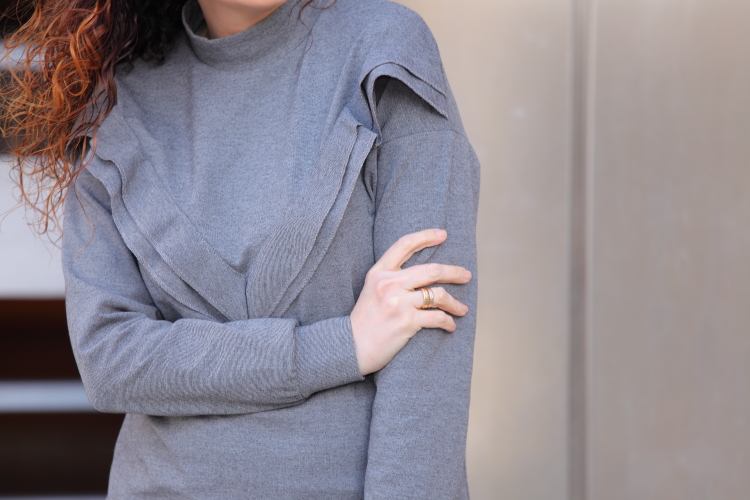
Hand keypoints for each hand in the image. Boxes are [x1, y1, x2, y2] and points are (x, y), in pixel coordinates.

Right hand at [350, 229, 471, 374]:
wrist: (350, 347)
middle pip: (431, 270)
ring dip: (455, 303)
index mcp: (379, 272)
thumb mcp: (371, 290)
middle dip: (454, 272)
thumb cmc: (364, 321)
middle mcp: (389, 284)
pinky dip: (448, 322)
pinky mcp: (406, 322)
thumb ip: (391, 278)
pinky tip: (450, 326)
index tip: (443, 235)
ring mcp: (398, 302)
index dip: (426, 236)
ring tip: (462, 309)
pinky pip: (437, 318)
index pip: (404, 244)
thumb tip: (423, 274)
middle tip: (466, 275)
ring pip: (439, 294)